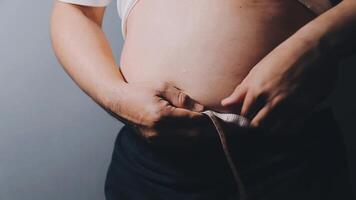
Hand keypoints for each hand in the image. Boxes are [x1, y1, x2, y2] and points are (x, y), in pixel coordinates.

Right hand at [106, 81, 207, 144]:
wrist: (118, 101)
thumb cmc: (139, 90)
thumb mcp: (161, 86)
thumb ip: (181, 98)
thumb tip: (201, 108)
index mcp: (161, 115)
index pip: (193, 121)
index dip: (207, 118)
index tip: (215, 113)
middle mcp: (158, 131)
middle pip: (193, 136)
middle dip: (205, 129)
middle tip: (213, 119)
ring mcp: (155, 139)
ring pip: (187, 142)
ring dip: (197, 134)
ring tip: (203, 123)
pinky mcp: (153, 142)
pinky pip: (177, 144)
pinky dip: (187, 137)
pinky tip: (189, 128)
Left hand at [221, 37, 337, 131]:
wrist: (314, 48)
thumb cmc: (283, 56)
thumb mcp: (258, 70)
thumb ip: (241, 90)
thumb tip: (225, 103)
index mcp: (258, 90)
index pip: (244, 114)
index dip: (244, 117)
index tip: (247, 117)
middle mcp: (273, 100)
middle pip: (257, 125)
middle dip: (255, 125)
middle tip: (258, 120)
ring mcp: (290, 106)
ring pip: (274, 129)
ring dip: (271, 127)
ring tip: (271, 120)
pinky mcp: (306, 109)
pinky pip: (292, 128)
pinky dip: (287, 127)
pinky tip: (285, 120)